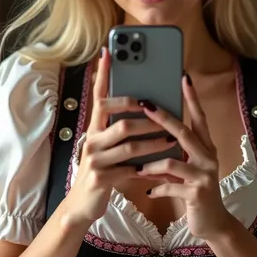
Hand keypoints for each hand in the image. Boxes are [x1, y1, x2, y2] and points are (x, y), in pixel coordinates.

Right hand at [67, 49, 176, 224]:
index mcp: (94, 128)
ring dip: (155, 143)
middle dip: (147, 119)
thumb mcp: (108, 146)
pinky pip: (130, 169)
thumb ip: (120, 129)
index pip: (98, 97)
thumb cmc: (102, 169)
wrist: (83, 204)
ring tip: (172, 141)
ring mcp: (95, 160)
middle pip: (121, 121)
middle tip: (165, 114)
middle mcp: (91, 140)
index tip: (109, 52)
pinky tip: (159, 167)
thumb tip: (146, 106)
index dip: (104, 75)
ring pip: (130, 145)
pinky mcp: (101, 178)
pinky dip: (148, 167)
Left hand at [136, 74, 230, 240]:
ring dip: (152, 165)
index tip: (184, 78)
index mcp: (206, 147)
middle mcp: (209, 157)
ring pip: (172, 161)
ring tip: (139, 169)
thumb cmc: (194, 190)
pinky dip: (157, 187)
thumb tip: (152, 134)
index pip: (199, 118)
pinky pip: (170, 186)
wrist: (212, 222)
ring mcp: (205, 175)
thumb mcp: (187, 168)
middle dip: (163, 118)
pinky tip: (150, 192)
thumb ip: (175, 151)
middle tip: (146, 105)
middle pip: (184, 132)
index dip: (192, 98)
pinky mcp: (197, 193)